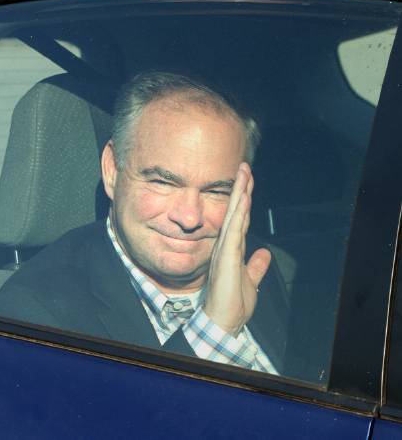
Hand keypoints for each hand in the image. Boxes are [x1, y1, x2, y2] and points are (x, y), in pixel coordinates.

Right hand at [203, 163, 270, 334]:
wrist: (223, 322)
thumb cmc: (232, 304)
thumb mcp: (251, 281)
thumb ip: (256, 266)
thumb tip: (264, 254)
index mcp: (232, 249)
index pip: (240, 219)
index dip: (244, 199)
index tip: (248, 181)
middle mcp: (227, 245)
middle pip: (236, 211)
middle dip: (241, 188)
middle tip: (245, 167)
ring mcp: (225, 249)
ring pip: (234, 215)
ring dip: (240, 193)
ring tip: (244, 173)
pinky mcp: (226, 256)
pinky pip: (233, 230)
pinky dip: (238, 213)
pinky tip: (243, 198)